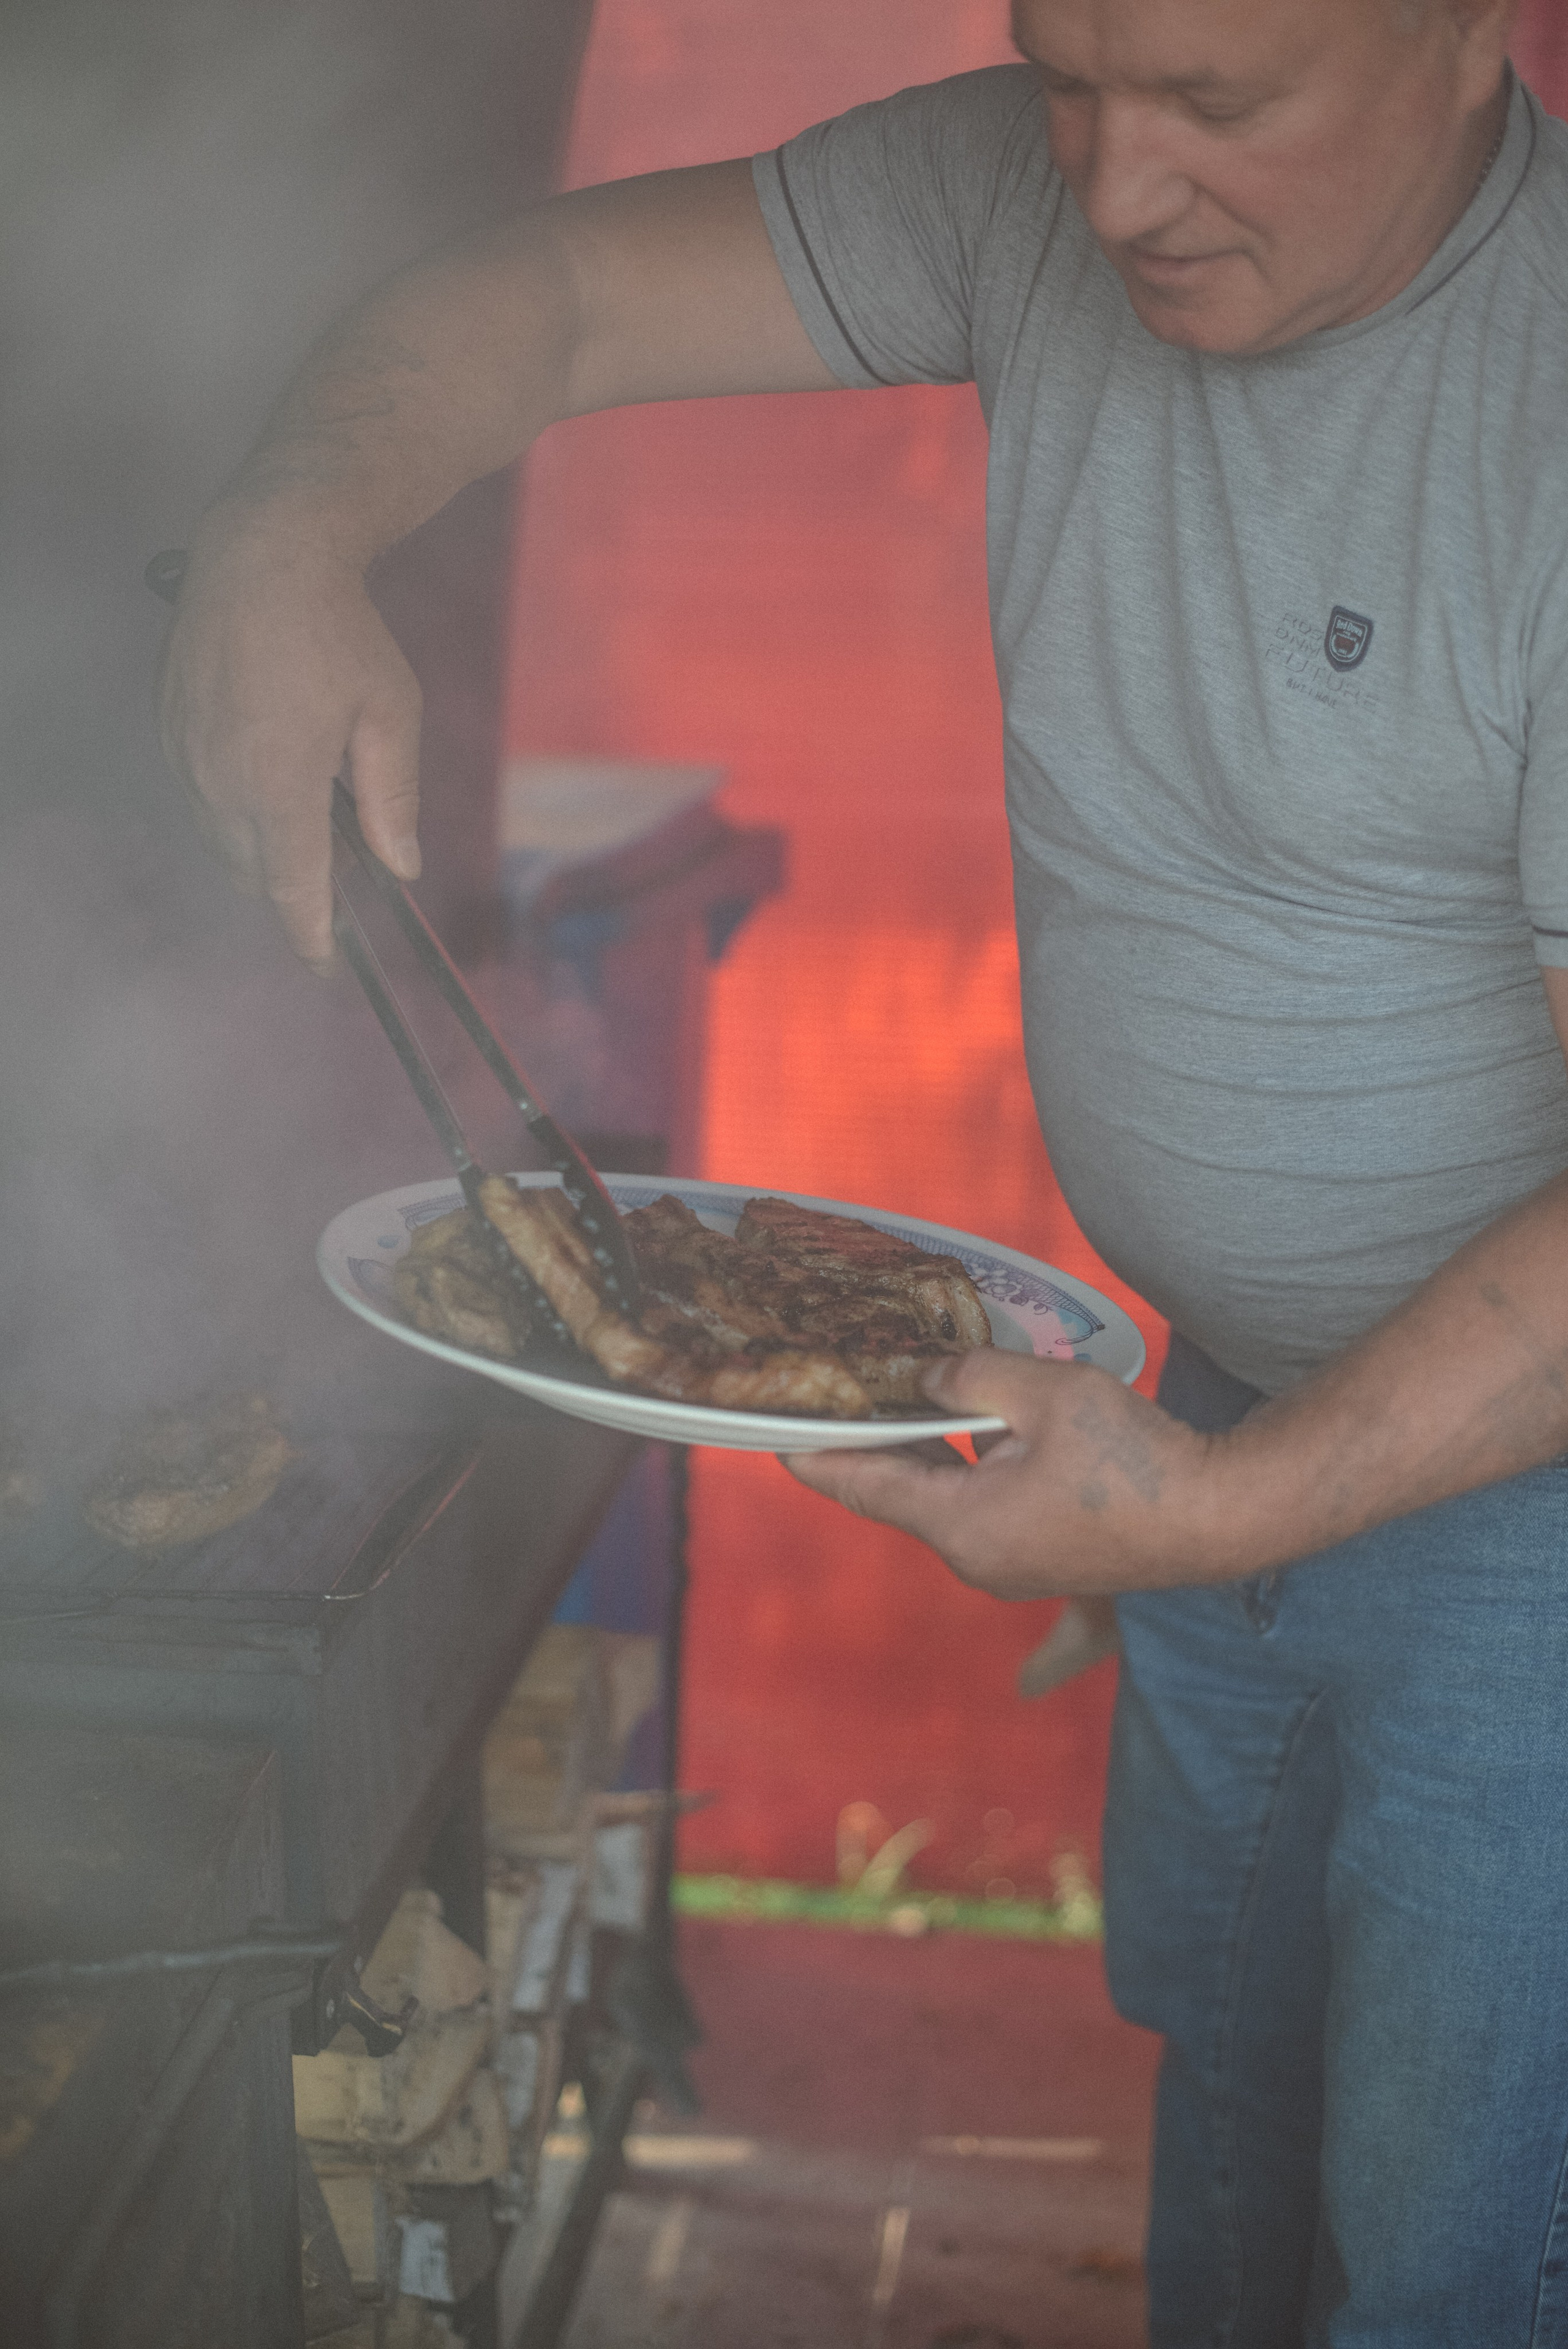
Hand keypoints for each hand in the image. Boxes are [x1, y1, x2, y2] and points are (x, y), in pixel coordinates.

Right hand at [156, 516, 423, 967]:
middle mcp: (220, 779)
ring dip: (263, 845)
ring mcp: (186, 755)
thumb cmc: (338, 629)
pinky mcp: (169, 729)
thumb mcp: (389, 714)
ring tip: (314, 809)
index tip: (328, 966)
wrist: (262, 553)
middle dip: (295, 884)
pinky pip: (201, 795)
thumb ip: (394, 799)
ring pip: (222, 839)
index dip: (311, 937)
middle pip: (254, 873)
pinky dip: (235, 806)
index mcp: (279, 783)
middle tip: (345, 865)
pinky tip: (273, 768)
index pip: (292, 889)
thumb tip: (402, 867)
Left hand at [784, 1348, 1229, 1599]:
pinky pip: (977, 1509)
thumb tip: (926, 1374)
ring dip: (917, 1450)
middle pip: (897, 1492)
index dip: (813, 1454)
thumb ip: (971, 1375)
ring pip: (939, 1499)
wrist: (1218, 1517)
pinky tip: (959, 1426)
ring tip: (892, 1393)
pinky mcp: (1039, 1557)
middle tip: (833, 1390)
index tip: (772, 1434)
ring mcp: (1007, 1564)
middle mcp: (973, 1557)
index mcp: (961, 1525)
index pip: (862, 1484)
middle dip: (867, 1439)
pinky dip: (957, 1467)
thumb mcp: (1043, 1393)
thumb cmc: (1133, 1459)